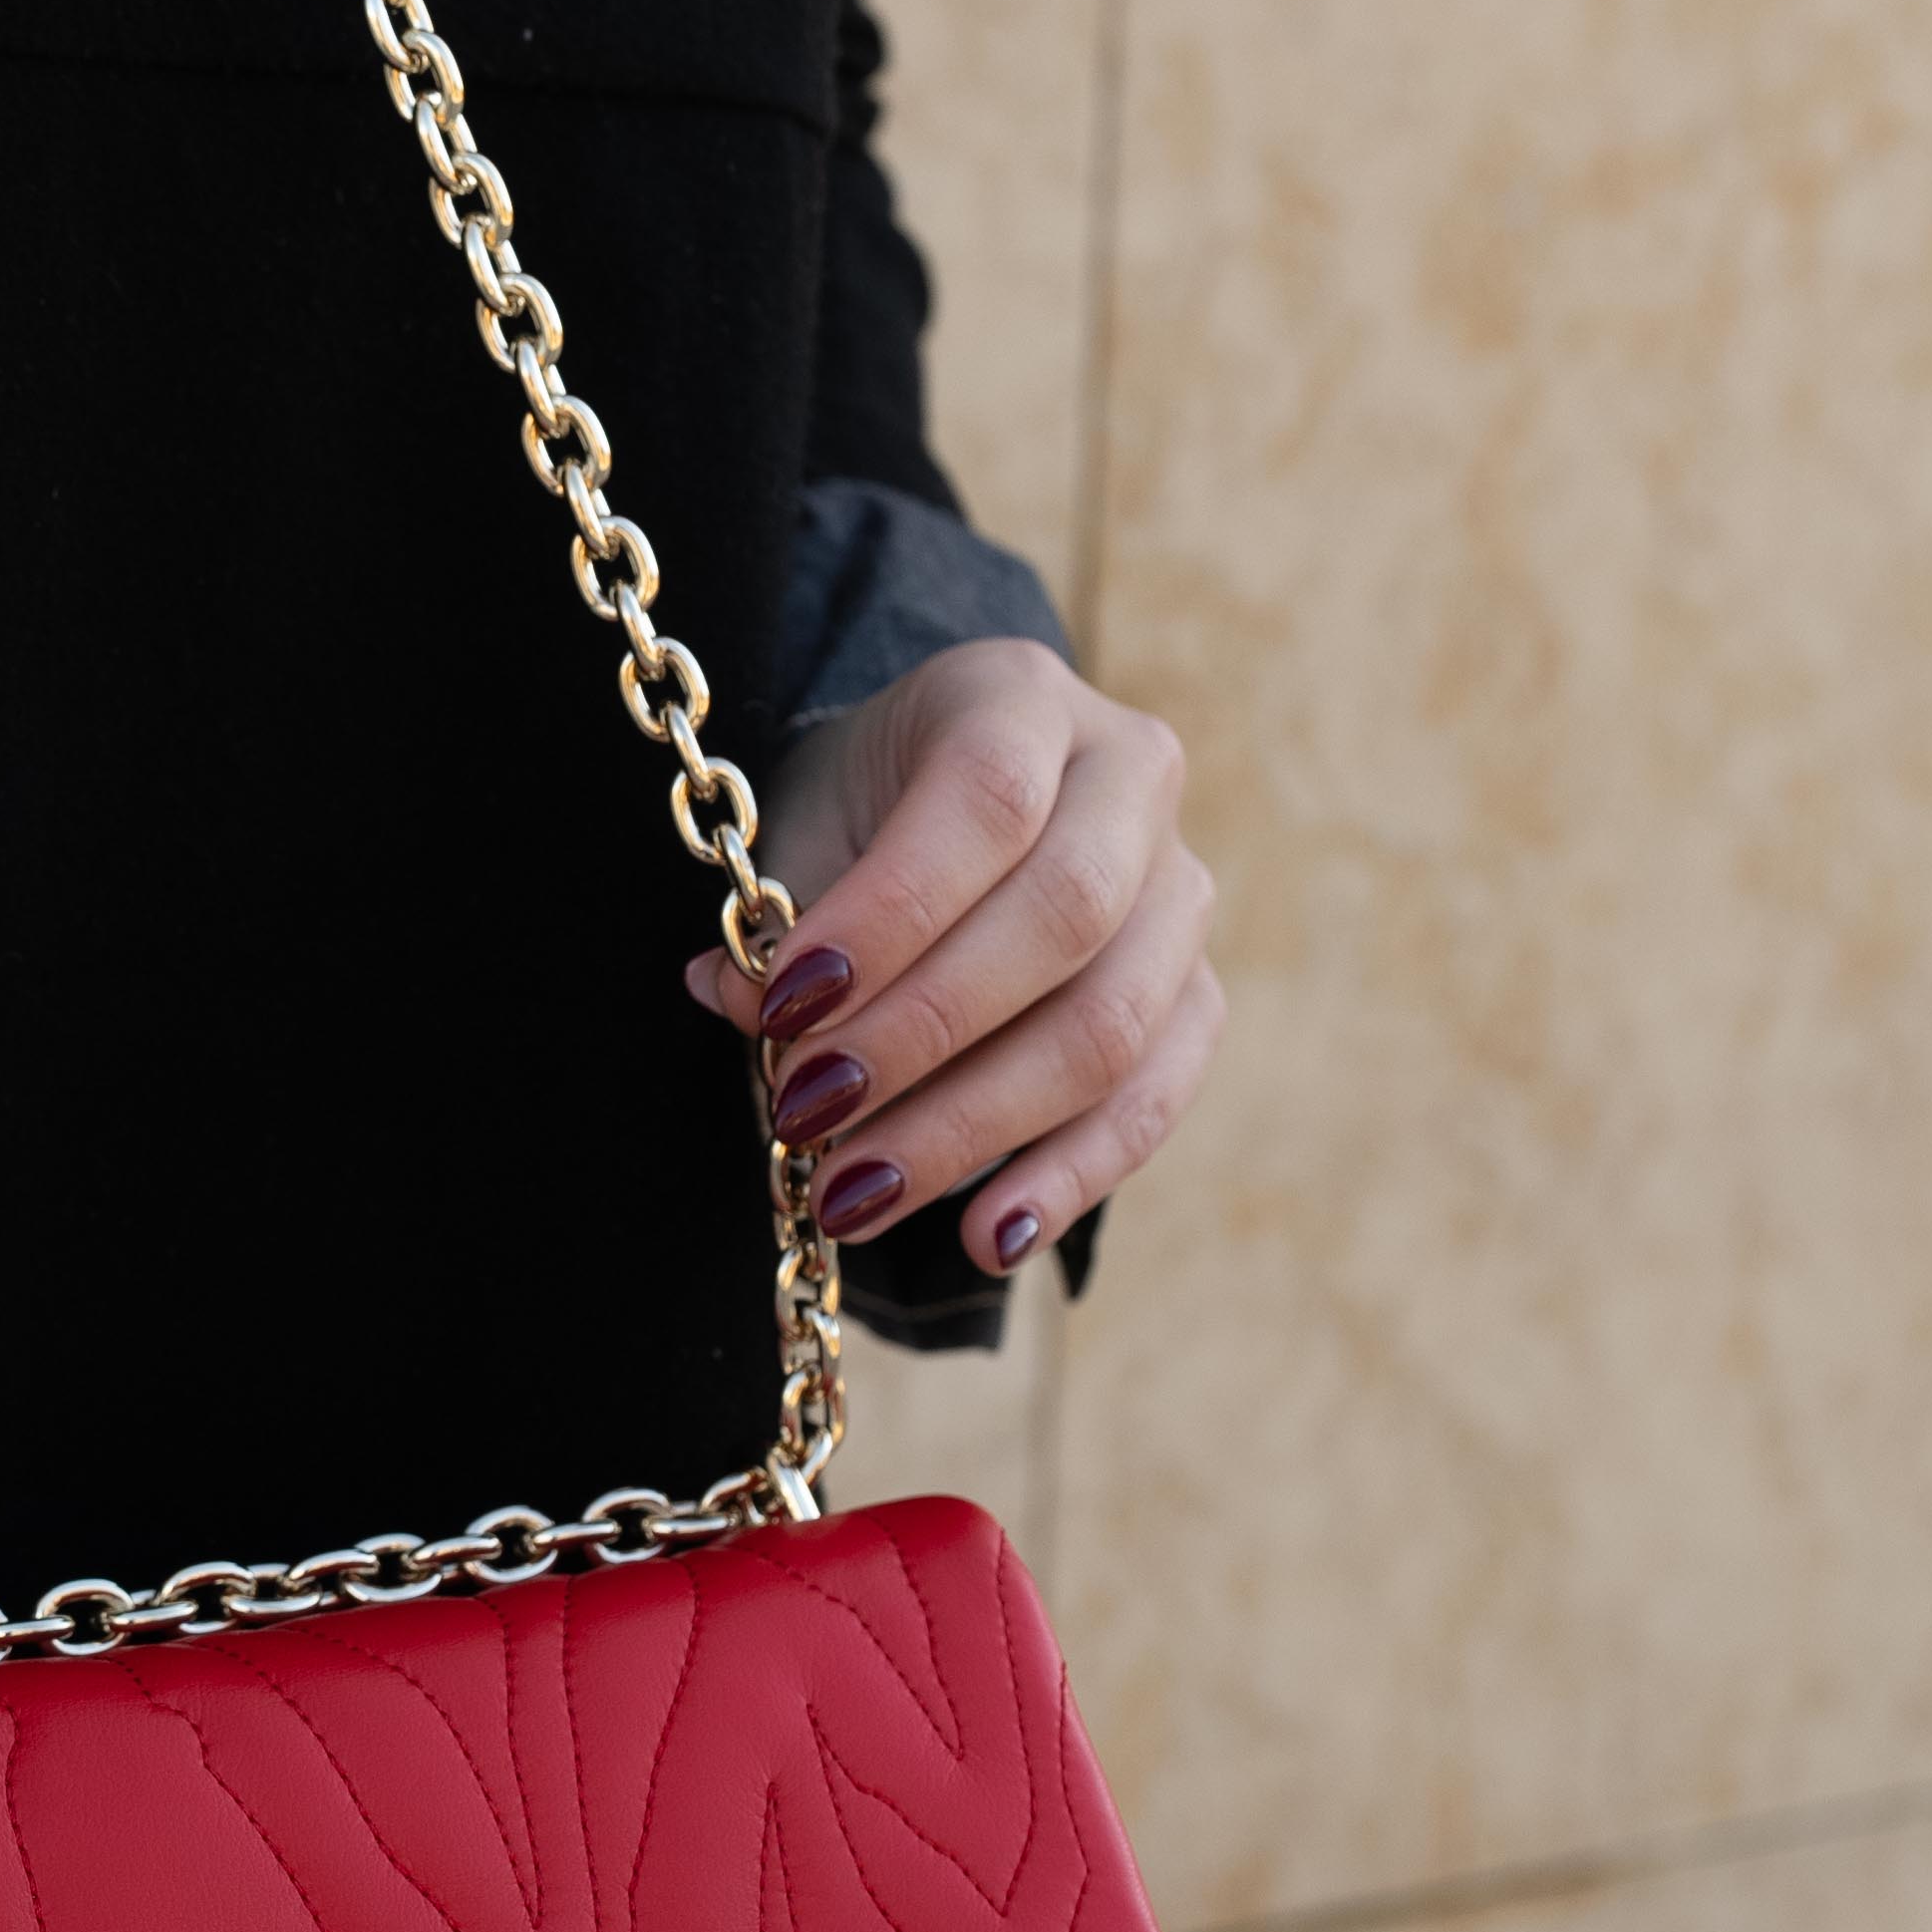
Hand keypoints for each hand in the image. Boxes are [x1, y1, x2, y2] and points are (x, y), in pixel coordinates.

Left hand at [685, 639, 1221, 1281]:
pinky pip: (1156, 1097)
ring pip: (1114, 1024)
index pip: (985, 801)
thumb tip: (733, 996)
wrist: (959, 797)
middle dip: (922, 1035)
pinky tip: (987, 1235)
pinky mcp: (1198, 989)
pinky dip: (1071, 1177)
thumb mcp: (806, 819)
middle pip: (1065, 917)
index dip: (891, 913)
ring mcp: (1183, 887)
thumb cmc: (866, 807)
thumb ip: (781, 906)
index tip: (785, 1005)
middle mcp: (1131, 774)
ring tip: (856, 1196)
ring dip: (975, 1127)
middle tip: (806, 1115)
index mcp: (1023, 696)